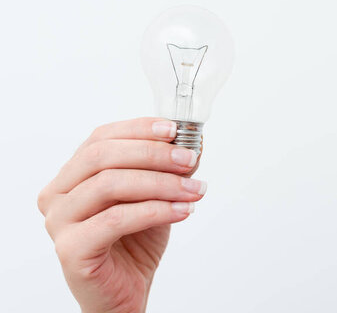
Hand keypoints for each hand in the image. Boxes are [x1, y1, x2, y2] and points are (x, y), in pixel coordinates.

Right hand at [38, 118, 205, 312]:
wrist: (126, 291)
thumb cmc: (135, 241)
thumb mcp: (154, 197)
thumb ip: (165, 171)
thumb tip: (191, 147)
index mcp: (72, 175)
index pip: (100, 138)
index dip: (138, 129)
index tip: (174, 130)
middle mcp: (58, 194)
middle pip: (102, 156)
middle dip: (153, 154)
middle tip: (189, 160)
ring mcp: (59, 222)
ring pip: (110, 184)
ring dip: (160, 183)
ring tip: (193, 190)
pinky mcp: (71, 249)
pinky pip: (116, 220)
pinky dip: (156, 210)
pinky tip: (183, 210)